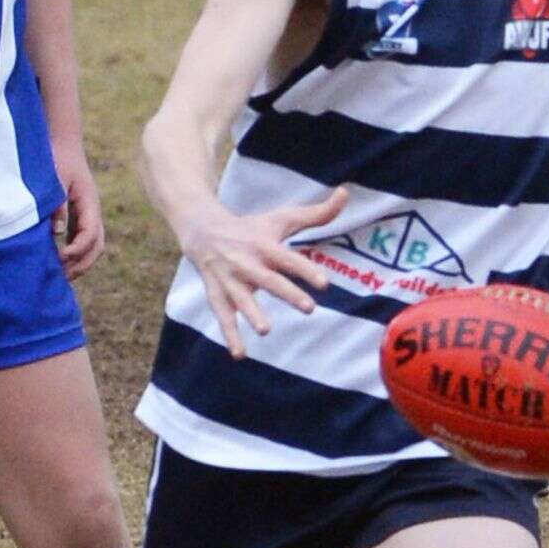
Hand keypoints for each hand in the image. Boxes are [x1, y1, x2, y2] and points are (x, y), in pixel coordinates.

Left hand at [52, 152, 105, 280]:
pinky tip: (57, 261)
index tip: (59, 256)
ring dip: (80, 262)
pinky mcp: (79, 215)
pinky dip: (74, 253)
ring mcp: (88, 214)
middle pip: (97, 246)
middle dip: (82, 264)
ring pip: (93, 246)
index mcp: (89, 202)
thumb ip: (56, 204)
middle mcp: (92, 211)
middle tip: (62, 276)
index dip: (77, 249)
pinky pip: (82, 240)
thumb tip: (57, 232)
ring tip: (60, 275)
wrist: (62, 143)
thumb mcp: (54, 178)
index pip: (91, 234)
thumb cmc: (57, 158)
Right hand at [181, 185, 348, 358]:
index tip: (325, 284)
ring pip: (241, 299)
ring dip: (252, 314)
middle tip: (309, 308)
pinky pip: (223, 316)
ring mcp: (230, 280)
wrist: (202, 230)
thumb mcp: (281, 218)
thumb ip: (316, 213)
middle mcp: (246, 262)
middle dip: (287, 293)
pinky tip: (240, 354)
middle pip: (268, 280)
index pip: (288, 259)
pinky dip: (230, 335)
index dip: (306, 270)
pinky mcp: (217, 294)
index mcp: (264, 245)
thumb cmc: (251, 227)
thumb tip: (346, 193)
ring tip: (266, 330)